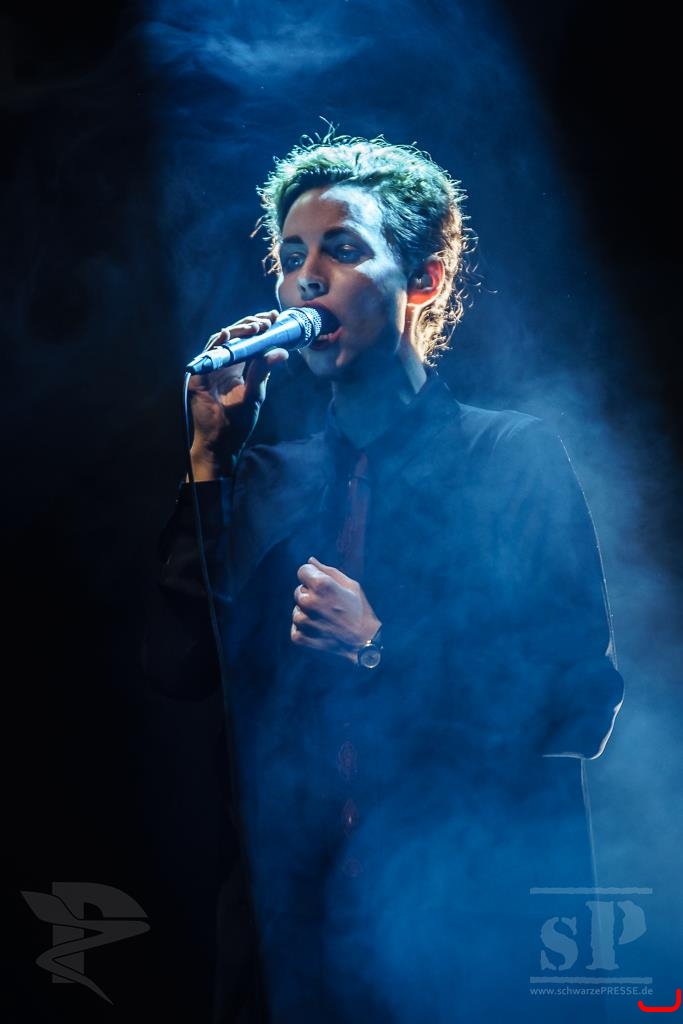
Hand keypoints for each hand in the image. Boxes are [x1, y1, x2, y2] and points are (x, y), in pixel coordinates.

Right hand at [189, 310, 287, 479]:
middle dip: (251, 324)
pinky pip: (207, 354)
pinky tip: (230, 334)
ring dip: (238, 330)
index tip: (274, 318)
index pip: (247, 342)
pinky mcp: (199, 377)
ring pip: (221, 340)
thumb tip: (282, 351)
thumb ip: (264, 371)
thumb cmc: (238, 423)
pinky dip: (218, 342)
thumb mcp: (256, 394)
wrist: (222, 444)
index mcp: (235, 369)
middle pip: (235, 336)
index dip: (259, 328)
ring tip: (257, 326)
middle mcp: (221, 365)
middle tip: (267, 319)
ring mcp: (209, 369)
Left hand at [291, 557, 380, 663]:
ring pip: (297, 609)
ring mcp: (302, 620)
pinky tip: (321, 631)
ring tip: (326, 620)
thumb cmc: (361, 611)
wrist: (364, 644)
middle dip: (310, 595)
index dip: (311, 576)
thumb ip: (328, 571)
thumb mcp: (351, 585)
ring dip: (308, 613)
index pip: (302, 570)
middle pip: (299, 590)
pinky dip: (305, 629)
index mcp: (321, 585)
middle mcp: (309, 601)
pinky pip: (296, 627)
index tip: (320, 584)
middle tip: (328, 606)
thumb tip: (311, 560)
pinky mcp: (299, 637)